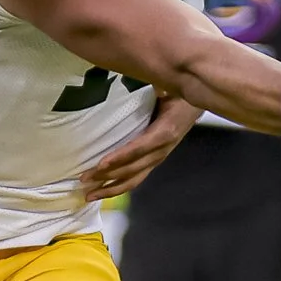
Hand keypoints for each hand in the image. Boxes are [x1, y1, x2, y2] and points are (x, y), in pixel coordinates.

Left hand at [81, 93, 198, 199]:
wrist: (196, 102)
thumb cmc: (178, 92)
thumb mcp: (170, 86)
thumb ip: (160, 87)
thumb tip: (154, 86)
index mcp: (165, 131)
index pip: (140, 148)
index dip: (120, 158)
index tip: (101, 165)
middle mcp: (161, 149)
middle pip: (133, 168)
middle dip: (107, 176)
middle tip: (84, 180)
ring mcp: (158, 157)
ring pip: (133, 178)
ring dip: (110, 188)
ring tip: (89, 194)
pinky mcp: (153, 160)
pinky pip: (136, 177)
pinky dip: (118, 185)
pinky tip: (103, 190)